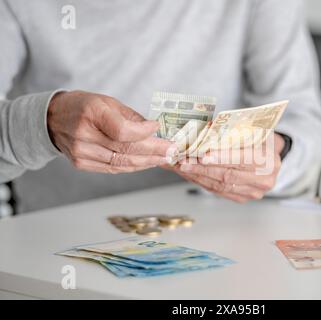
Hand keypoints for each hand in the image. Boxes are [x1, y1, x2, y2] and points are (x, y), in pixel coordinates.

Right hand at [47, 90, 175, 172]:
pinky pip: (113, 168)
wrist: (53, 119)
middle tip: (172, 150)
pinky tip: (147, 162)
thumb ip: (131, 117)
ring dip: (147, 162)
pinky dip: (132, 166)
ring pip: (121, 163)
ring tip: (164, 158)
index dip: (144, 133)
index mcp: (91, 113)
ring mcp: (81, 152)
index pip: (122, 131)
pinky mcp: (81, 163)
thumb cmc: (83, 106)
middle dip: (153, 151)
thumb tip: (155, 130)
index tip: (158, 128)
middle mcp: (84, 134)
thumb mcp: (107, 101)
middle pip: (125, 149)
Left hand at [168, 133, 284, 202]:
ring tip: (181, 167)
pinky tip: (190, 174)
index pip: (243, 159)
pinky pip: (218, 191)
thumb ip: (234, 132)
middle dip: (202, 167)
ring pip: (220, 185)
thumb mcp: (252, 130)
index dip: (222, 157)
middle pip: (228, 174)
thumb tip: (206, 130)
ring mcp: (253, 192)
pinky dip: (202, 182)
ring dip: (198, 176)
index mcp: (269, 160)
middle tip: (183, 161)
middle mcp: (263, 179)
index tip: (203, 155)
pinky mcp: (242, 198)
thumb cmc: (259, 140)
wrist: (270, 157)